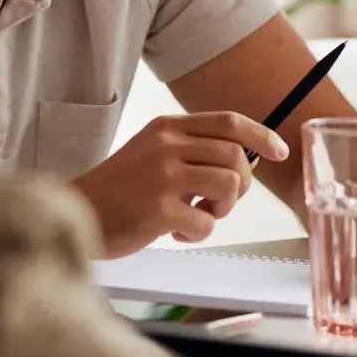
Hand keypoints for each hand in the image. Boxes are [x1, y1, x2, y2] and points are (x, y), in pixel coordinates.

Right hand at [71, 112, 288, 257]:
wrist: (76, 213)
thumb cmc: (120, 190)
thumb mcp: (153, 153)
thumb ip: (193, 150)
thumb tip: (247, 159)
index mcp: (167, 127)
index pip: (229, 121)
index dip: (262, 135)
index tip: (280, 151)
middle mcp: (166, 146)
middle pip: (236, 156)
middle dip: (241, 184)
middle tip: (221, 203)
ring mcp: (162, 176)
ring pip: (229, 185)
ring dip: (223, 209)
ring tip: (199, 216)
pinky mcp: (157, 209)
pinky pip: (206, 223)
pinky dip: (199, 234)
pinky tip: (177, 233)